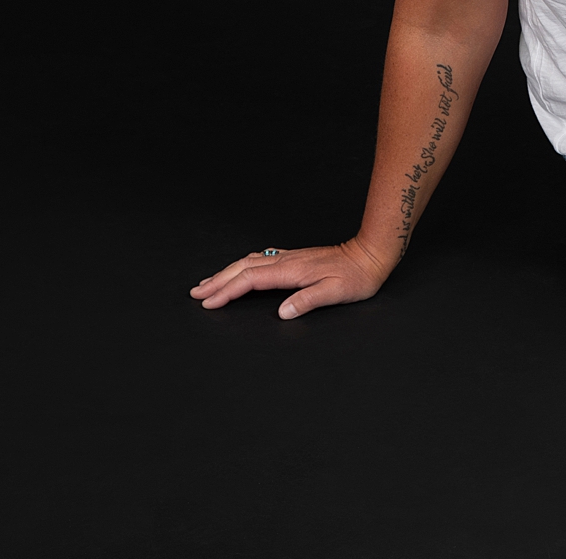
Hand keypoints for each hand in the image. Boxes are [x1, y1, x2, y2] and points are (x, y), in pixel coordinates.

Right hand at [189, 239, 394, 319]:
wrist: (370, 254)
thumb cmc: (357, 276)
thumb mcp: (336, 292)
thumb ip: (308, 300)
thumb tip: (282, 312)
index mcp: (291, 271)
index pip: (250, 280)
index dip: (227, 291)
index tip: (209, 302)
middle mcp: (286, 261)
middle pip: (243, 269)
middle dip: (217, 281)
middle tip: (195, 293)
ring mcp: (289, 257)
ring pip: (249, 262)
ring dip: (226, 272)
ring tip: (208, 283)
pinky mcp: (294, 258)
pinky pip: (260, 260)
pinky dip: (242, 266)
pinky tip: (239, 269)